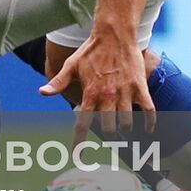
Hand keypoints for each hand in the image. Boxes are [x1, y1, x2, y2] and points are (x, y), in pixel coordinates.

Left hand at [40, 32, 155, 142]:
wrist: (114, 34)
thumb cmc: (91, 51)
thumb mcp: (71, 66)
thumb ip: (58, 82)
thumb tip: (41, 93)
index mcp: (90, 93)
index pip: (82, 123)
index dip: (79, 142)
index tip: (78, 155)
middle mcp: (107, 95)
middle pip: (109, 128)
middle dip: (108, 135)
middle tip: (109, 135)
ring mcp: (125, 92)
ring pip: (127, 123)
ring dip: (125, 129)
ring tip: (123, 128)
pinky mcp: (140, 87)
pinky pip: (149, 111)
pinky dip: (149, 122)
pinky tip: (147, 128)